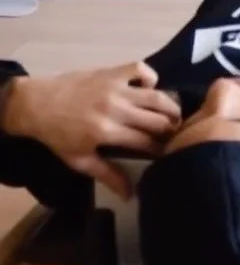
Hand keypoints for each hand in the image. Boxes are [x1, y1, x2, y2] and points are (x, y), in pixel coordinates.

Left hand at [3, 62, 180, 198]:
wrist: (37, 104)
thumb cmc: (58, 135)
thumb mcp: (80, 160)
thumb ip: (107, 175)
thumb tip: (130, 195)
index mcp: (107, 132)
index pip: (145, 142)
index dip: (161, 149)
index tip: (169, 153)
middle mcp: (116, 108)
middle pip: (156, 119)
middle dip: (171, 129)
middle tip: (176, 135)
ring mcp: (115, 87)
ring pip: (155, 95)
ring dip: (170, 105)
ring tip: (176, 114)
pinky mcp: (111, 72)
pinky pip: (140, 68)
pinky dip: (150, 76)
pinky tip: (150, 87)